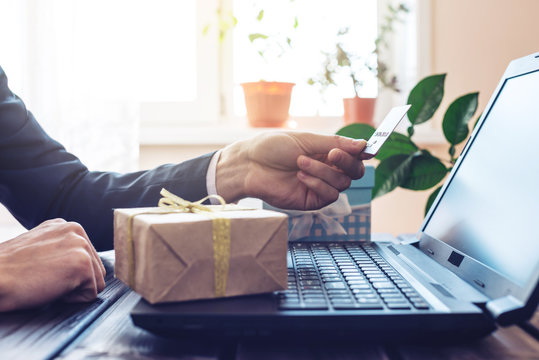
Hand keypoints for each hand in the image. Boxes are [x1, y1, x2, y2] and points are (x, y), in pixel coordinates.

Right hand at [0, 219, 105, 311]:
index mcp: (66, 226)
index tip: (42, 271)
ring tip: (45, 281)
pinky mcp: (82, 263)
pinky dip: (70, 299)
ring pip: (95, 282)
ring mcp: (81, 244)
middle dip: (73, 282)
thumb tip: (82, 264)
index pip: (87, 259)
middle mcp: (76, 230)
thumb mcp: (39, 249)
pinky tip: (48, 288)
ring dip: (72, 290)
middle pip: (95, 270)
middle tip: (42, 278)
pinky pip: (90, 295)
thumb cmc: (8, 271)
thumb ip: (61, 249)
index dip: (66, 274)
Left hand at [216, 132, 366, 209]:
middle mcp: (326, 169)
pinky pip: (329, 195)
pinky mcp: (311, 200)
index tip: (366, 150)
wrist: (249, 165)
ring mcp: (319, 186)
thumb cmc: (272, 147)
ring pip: (342, 183)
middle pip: (354, 172)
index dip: (362, 153)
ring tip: (301, 162)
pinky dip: (318, 184)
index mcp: (325, 152)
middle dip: (347, 162)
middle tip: (332, 154)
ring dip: (323, 171)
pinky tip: (301, 176)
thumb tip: (364, 145)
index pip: (353, 155)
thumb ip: (335, 144)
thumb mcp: (306, 140)